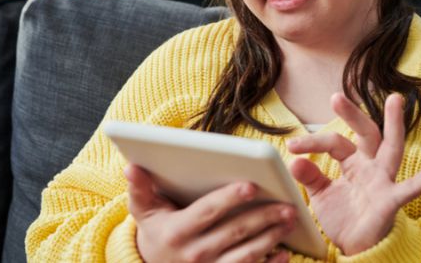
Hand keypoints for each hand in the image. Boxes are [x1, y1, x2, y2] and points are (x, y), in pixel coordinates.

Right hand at [124, 164, 294, 262]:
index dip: (229, 198)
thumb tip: (131, 166)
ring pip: (246, 254)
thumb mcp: (144, 211)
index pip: (208, 211)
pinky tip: (284, 252)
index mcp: (178, 231)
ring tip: (290, 220)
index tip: (252, 186)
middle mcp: (194, 253)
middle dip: (263, 218)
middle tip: (287, 204)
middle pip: (235, 232)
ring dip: (271, 238)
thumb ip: (140, 188)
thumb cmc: (156, 230)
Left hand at [286, 92, 420, 255]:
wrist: (356, 249)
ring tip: (396, 100)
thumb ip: (310, 176)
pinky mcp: (392, 200)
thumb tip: (294, 161)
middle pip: (366, 133)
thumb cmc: (344, 218)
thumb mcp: (322, 195)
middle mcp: (371, 166)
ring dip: (394, 124)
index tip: (291, 147)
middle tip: (335, 97)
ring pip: (391, 148)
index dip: (312, 143)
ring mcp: (384, 181)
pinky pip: (411, 188)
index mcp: (354, 162)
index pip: (334, 143)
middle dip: (353, 115)